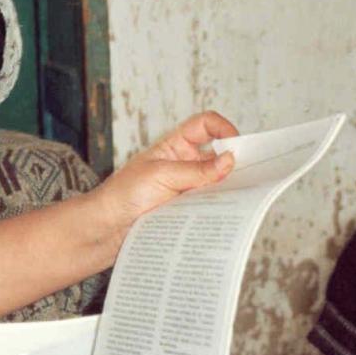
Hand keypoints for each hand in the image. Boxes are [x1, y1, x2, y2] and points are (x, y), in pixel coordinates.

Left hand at [91, 111, 236, 240]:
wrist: (104, 229)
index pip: (205, 125)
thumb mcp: (161, 176)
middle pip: (217, 154)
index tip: (236, 143)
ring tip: (241, 197)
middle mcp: (183, 164)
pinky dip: (219, 209)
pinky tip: (226, 215)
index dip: (223, 128)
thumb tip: (229, 160)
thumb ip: (196, 171)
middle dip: (233, 161)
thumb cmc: (122, 195)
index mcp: (175, 145)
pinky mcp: (186, 210)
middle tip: (251, 173)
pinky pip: (209, 206)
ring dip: (227, 188)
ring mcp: (186, 187)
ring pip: (216, 183)